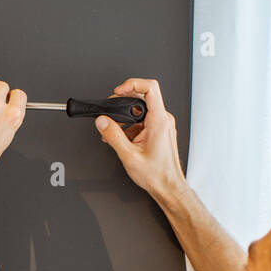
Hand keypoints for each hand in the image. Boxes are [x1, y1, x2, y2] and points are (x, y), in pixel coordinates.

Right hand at [96, 78, 187, 198]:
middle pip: (141, 98)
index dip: (132, 84)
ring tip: (114, 133)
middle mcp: (163, 119)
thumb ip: (113, 136)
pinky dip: (130, 127)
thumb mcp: (129, 155)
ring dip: (124, 120)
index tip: (118, 92)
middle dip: (122, 105)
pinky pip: (142, 121)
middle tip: (110, 115)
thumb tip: (102, 121)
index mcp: (159, 120)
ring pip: (140, 112)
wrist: (168, 186)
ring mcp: (162, 125)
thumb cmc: (156, 174)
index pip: (150, 87)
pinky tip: (122, 139)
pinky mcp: (159, 131)